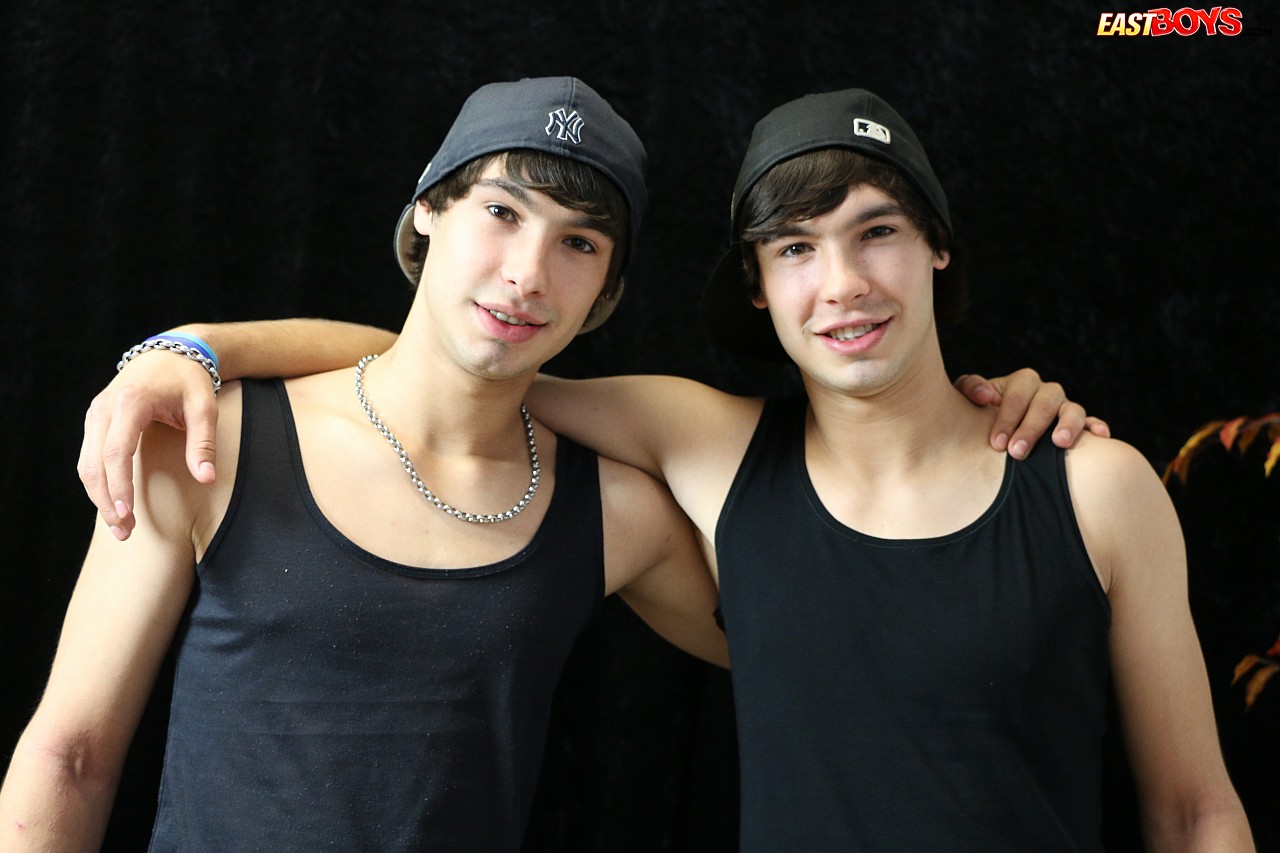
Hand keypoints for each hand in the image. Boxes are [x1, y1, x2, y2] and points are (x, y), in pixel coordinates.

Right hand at [78, 351, 219, 539]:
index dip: (118, 486)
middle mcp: (104, 408)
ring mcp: (96, 414)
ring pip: (86, 463)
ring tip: (120, 526)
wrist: (169, 353)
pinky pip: (89, 456)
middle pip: (93, 463)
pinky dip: (99, 482)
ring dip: (99, 496)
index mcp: (130, 402)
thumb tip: (206, 479)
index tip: (125, 514)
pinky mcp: (96, 420)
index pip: (116, 452)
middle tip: (124, 532)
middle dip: (106, 500)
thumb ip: (203, 443)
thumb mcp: (204, 407)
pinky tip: (114, 504)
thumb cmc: (189, 380)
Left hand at [955, 369, 1110, 459]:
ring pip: (1073, 409)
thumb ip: (971, 389)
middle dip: (1031, 428)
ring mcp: (1065, 407)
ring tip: (1059, 443)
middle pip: (1045, 402)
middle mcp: (1046, 392)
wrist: (993, 429)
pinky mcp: (1079, 424)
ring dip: (1068, 425)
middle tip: (1017, 452)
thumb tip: (985, 396)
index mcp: (1021, 382)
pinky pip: (1092, 422)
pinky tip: (1100, 436)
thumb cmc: (979, 414)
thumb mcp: (969, 399)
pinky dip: (1097, 427)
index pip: (1017, 394)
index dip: (1007, 417)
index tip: (996, 443)